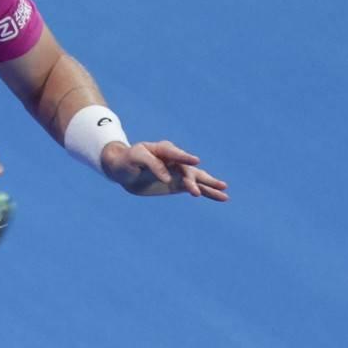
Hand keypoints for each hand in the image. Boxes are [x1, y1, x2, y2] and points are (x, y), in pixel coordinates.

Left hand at [100, 140, 228, 200]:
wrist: (123, 169)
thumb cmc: (128, 160)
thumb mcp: (136, 158)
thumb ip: (152, 164)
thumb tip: (168, 178)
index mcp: (164, 150)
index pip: (176, 154)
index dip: (185, 158)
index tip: (195, 161)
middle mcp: (175, 160)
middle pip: (188, 169)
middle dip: (192, 180)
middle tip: (194, 192)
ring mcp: (178, 172)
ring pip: (197, 178)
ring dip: (210, 185)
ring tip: (224, 191)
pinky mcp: (178, 184)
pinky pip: (196, 188)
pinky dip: (208, 192)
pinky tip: (221, 197)